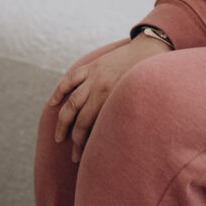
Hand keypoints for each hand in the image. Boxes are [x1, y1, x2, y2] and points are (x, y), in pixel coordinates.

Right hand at [48, 35, 166, 163]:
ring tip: (58, 137)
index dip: (82, 145)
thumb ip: (126, 114)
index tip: (82, 158)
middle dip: (73, 139)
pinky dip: (60, 91)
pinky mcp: (92, 66)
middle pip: (78, 119)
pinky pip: (71, 79)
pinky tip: (53, 104)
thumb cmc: (151, 78)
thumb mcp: (140, 99)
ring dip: (62, 121)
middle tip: (72, 155)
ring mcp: (94, 76)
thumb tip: (118, 138)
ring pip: (71, 102)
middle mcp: (100, 88)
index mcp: (113, 98)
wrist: (152, 47)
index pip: (89, 127)